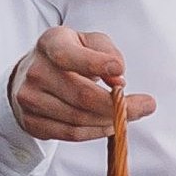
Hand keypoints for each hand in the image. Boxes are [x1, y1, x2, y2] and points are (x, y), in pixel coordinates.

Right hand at [11, 27, 154, 142]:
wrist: (32, 73)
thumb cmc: (69, 55)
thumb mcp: (89, 41)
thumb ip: (106, 51)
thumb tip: (118, 79)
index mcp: (50, 44)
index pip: (70, 56)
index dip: (97, 65)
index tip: (121, 74)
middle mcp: (35, 71)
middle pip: (82, 96)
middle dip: (118, 105)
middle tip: (146, 106)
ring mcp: (29, 99)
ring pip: (78, 119)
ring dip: (109, 121)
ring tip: (126, 116)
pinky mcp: (31, 122)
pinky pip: (70, 134)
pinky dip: (95, 132)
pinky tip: (108, 125)